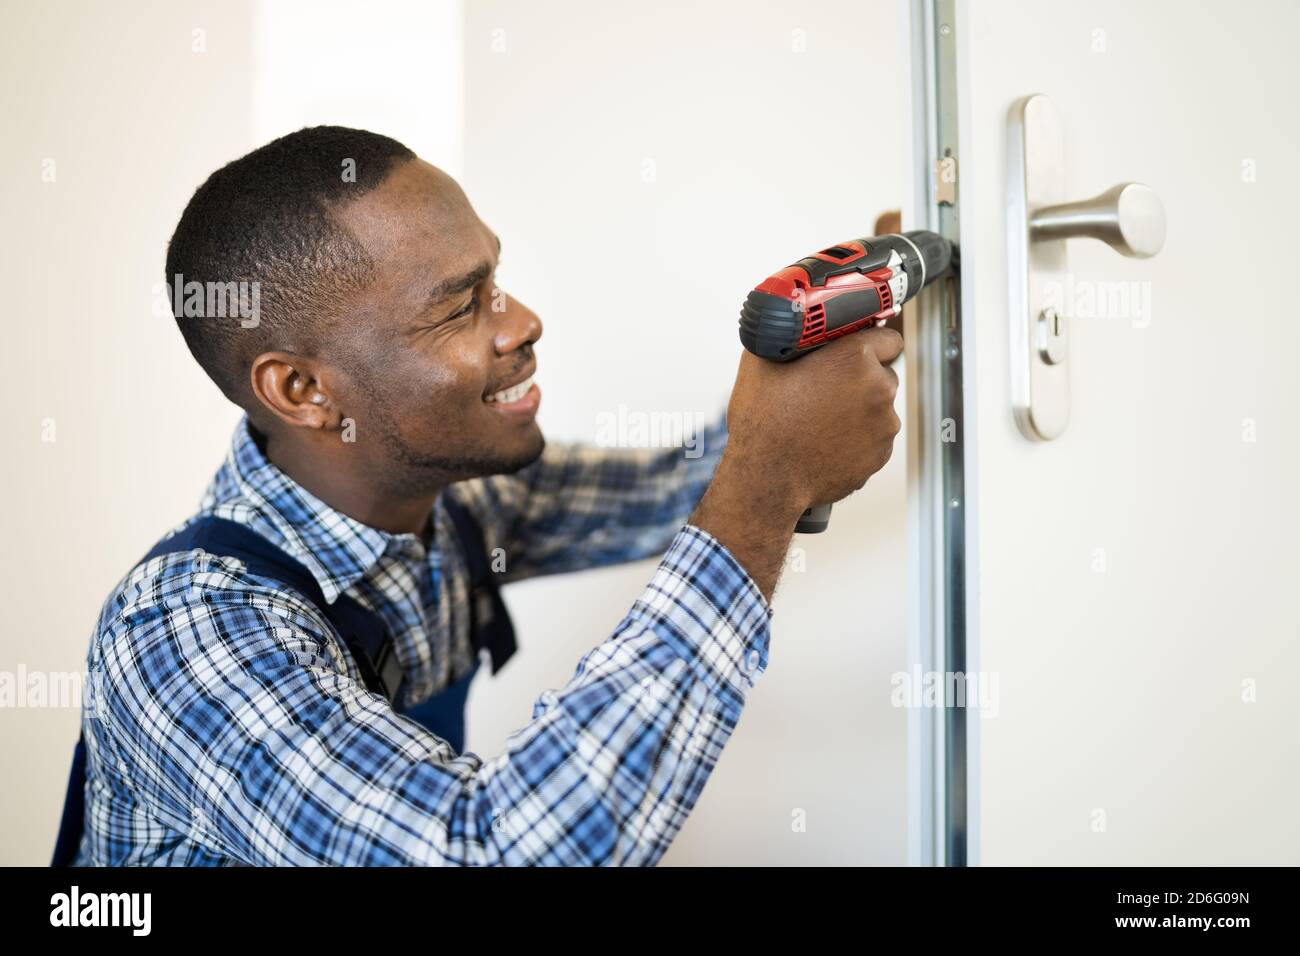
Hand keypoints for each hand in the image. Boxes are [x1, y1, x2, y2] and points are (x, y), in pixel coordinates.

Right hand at [691, 328, 903, 599]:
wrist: (767, 480)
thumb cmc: (763, 425)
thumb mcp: (760, 363)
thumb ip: (786, 334)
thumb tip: (792, 321)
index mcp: (854, 359)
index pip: (888, 337)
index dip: (870, 342)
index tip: (858, 350)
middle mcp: (878, 389)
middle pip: (883, 373)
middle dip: (861, 378)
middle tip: (828, 388)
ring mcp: (883, 425)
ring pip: (880, 407)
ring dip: (860, 409)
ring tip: (823, 419)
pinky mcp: (881, 454)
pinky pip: (875, 437)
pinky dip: (859, 437)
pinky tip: (829, 439)